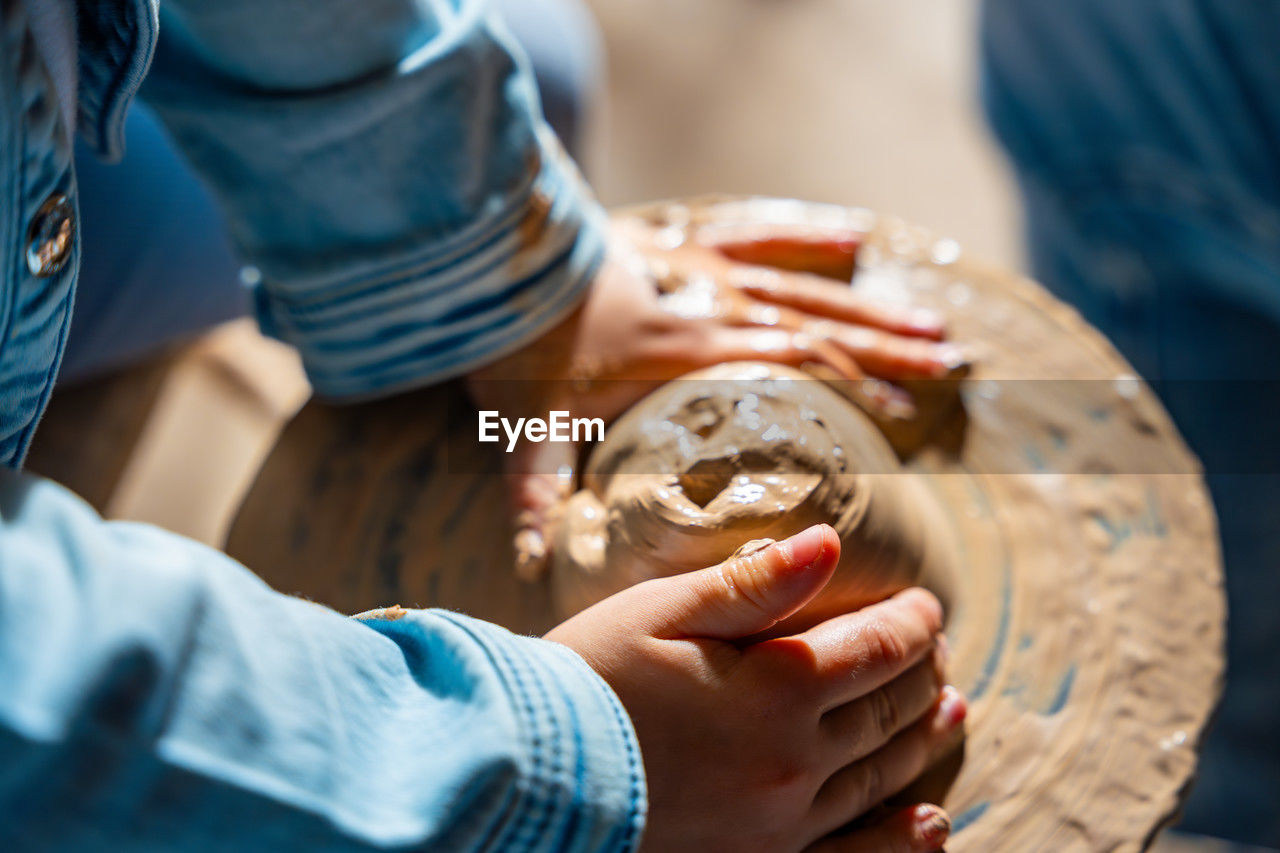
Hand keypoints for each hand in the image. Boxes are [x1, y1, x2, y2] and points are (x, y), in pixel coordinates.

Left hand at [466, 224, 965, 577]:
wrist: (499, 255)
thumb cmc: (517, 344)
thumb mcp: (526, 426)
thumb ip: (536, 492)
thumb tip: (532, 564)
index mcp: (686, 354)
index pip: (786, 370)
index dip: (848, 390)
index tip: (903, 417)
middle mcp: (712, 306)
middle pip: (818, 327)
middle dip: (887, 350)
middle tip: (952, 364)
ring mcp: (704, 269)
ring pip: (804, 286)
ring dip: (869, 304)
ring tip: (931, 323)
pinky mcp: (687, 244)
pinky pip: (760, 236)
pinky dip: (808, 238)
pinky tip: (854, 237)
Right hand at [545, 524, 965, 852]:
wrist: (528, 777)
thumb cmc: (588, 680)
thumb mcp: (664, 613)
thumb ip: (755, 585)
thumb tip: (831, 543)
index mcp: (776, 689)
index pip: (875, 648)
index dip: (912, 622)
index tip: (927, 603)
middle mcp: (794, 760)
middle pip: (888, 710)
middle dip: (922, 672)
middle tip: (938, 649)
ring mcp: (780, 820)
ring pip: (881, 775)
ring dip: (923, 737)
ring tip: (950, 709)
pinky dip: (899, 839)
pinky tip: (930, 822)